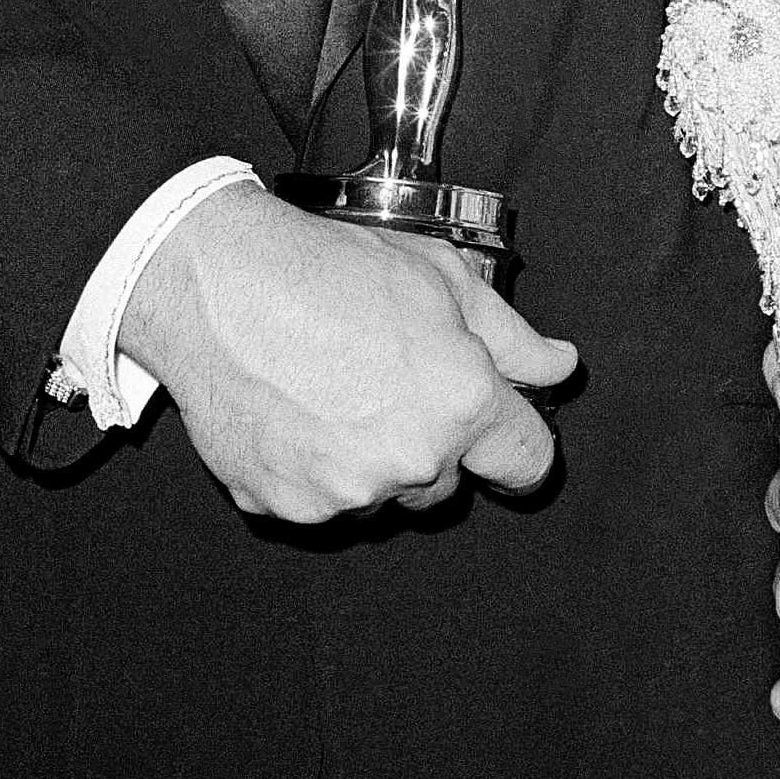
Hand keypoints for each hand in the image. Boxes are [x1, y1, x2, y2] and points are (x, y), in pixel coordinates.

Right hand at [120, 182, 578, 521]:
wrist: (222, 288)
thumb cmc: (332, 270)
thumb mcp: (444, 277)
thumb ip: (512, 337)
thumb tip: (558, 367)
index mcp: (461, 405)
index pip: (527, 461)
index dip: (522, 445)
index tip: (508, 435)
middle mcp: (409, 461)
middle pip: (448, 482)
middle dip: (436, 442)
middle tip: (394, 380)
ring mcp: (343, 493)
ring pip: (381, 495)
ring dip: (374, 460)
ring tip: (340, 388)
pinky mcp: (283, 508)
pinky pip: (320, 501)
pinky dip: (315, 468)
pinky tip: (298, 410)